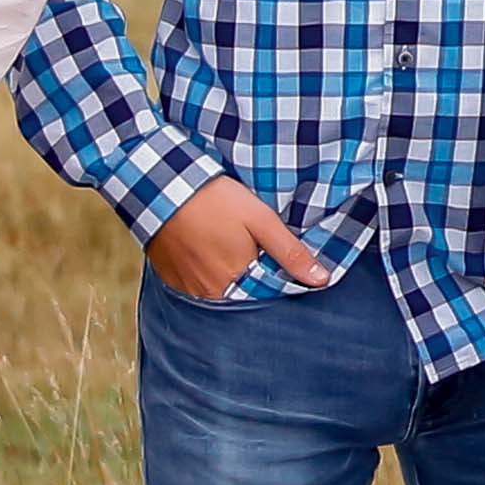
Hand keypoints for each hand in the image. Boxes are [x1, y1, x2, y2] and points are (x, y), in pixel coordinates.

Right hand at [147, 176, 332, 302]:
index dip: (276, 280)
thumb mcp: (261, 220)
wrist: (162, 186)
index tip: (276, 261)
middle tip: (249, 250)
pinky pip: (197, 288)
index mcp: (237, 282)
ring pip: (220, 293)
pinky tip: (207, 252)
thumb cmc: (214, 200)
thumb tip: (322, 280)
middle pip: (242, 297)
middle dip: (252, 280)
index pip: (267, 297)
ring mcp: (189, 289)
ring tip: (226, 248)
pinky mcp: (172, 280)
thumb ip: (291, 252)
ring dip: (229, 278)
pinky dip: (206, 275)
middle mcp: (212, 293)